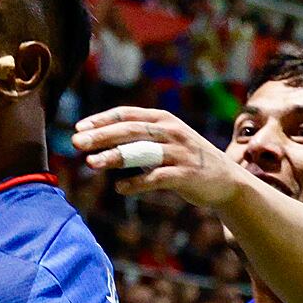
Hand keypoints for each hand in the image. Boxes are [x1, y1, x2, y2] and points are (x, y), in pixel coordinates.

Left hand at [71, 107, 252, 209]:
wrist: (226, 180)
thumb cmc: (186, 160)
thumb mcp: (164, 141)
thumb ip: (138, 139)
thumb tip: (99, 143)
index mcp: (163, 120)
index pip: (127, 115)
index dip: (102, 120)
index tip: (79, 128)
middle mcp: (171, 132)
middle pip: (130, 130)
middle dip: (101, 136)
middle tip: (76, 142)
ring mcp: (179, 152)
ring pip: (141, 152)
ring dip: (114, 157)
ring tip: (90, 163)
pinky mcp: (186, 174)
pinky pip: (156, 178)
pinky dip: (137, 183)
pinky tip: (120, 188)